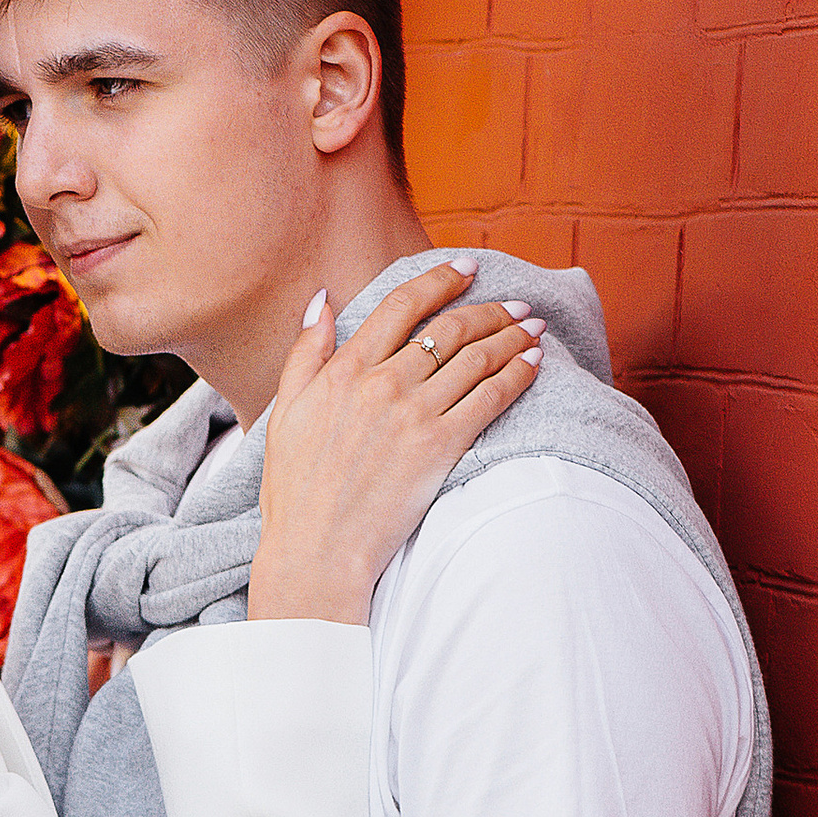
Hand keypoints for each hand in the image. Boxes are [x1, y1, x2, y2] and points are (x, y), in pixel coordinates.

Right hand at [251, 263, 540, 624]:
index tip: (465, 267)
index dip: (439, 279)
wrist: (316, 549)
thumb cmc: (295, 487)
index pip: (401, 305)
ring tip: (532, 325)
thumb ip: (305, 350)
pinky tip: (533, 363)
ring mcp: (414, 414)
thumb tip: (321, 299)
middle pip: (448, 328)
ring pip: (475, 357)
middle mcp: (382, 383)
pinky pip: (490, 398)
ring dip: (511, 336)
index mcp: (343, 370)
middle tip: (515, 301)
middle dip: (488, 308)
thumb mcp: (284, 409)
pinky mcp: (440, 448)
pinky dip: (516, 375)